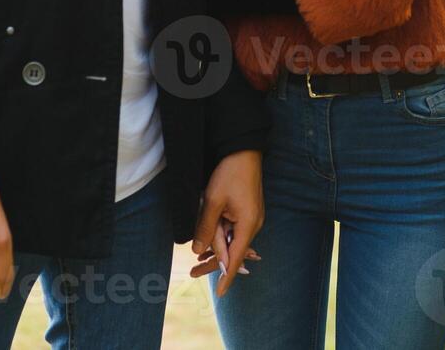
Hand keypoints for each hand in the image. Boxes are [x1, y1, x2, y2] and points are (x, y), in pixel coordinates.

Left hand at [191, 149, 262, 296]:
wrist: (243, 151)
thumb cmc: (230, 174)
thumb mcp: (213, 202)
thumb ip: (206, 228)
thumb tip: (197, 249)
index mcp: (247, 225)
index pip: (235, 258)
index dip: (226, 276)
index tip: (221, 294)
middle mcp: (252, 224)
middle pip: (232, 251)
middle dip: (213, 261)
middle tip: (192, 273)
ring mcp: (251, 218)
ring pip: (231, 240)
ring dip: (215, 247)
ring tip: (196, 260)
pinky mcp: (247, 211)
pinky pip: (233, 230)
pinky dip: (220, 236)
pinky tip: (208, 242)